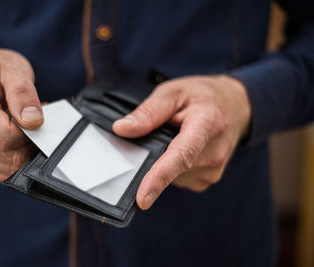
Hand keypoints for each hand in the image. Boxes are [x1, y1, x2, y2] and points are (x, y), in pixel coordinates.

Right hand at [0, 46, 42, 181]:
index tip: (37, 116)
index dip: (31, 131)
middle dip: (31, 142)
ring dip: (25, 151)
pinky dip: (17, 159)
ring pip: (9, 168)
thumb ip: (23, 92)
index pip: (6, 137)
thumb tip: (33, 121)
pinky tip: (14, 139)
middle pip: (10, 156)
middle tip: (33, 121)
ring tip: (22, 127)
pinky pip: (4, 173)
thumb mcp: (13, 67)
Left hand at [113, 75, 250, 209]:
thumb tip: (122, 129)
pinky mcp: (207, 179)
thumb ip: (149, 111)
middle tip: (153, 136)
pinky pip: (177, 179)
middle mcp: (214, 153)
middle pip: (171, 169)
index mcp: (206, 125)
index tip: (143, 199)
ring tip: (173, 137)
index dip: (160, 177)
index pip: (181, 155)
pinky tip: (177, 149)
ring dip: (162, 162)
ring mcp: (213, 170)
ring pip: (171, 176)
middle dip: (151, 161)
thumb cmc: (203, 96)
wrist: (235, 106)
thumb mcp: (174, 92)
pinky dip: (170, 168)